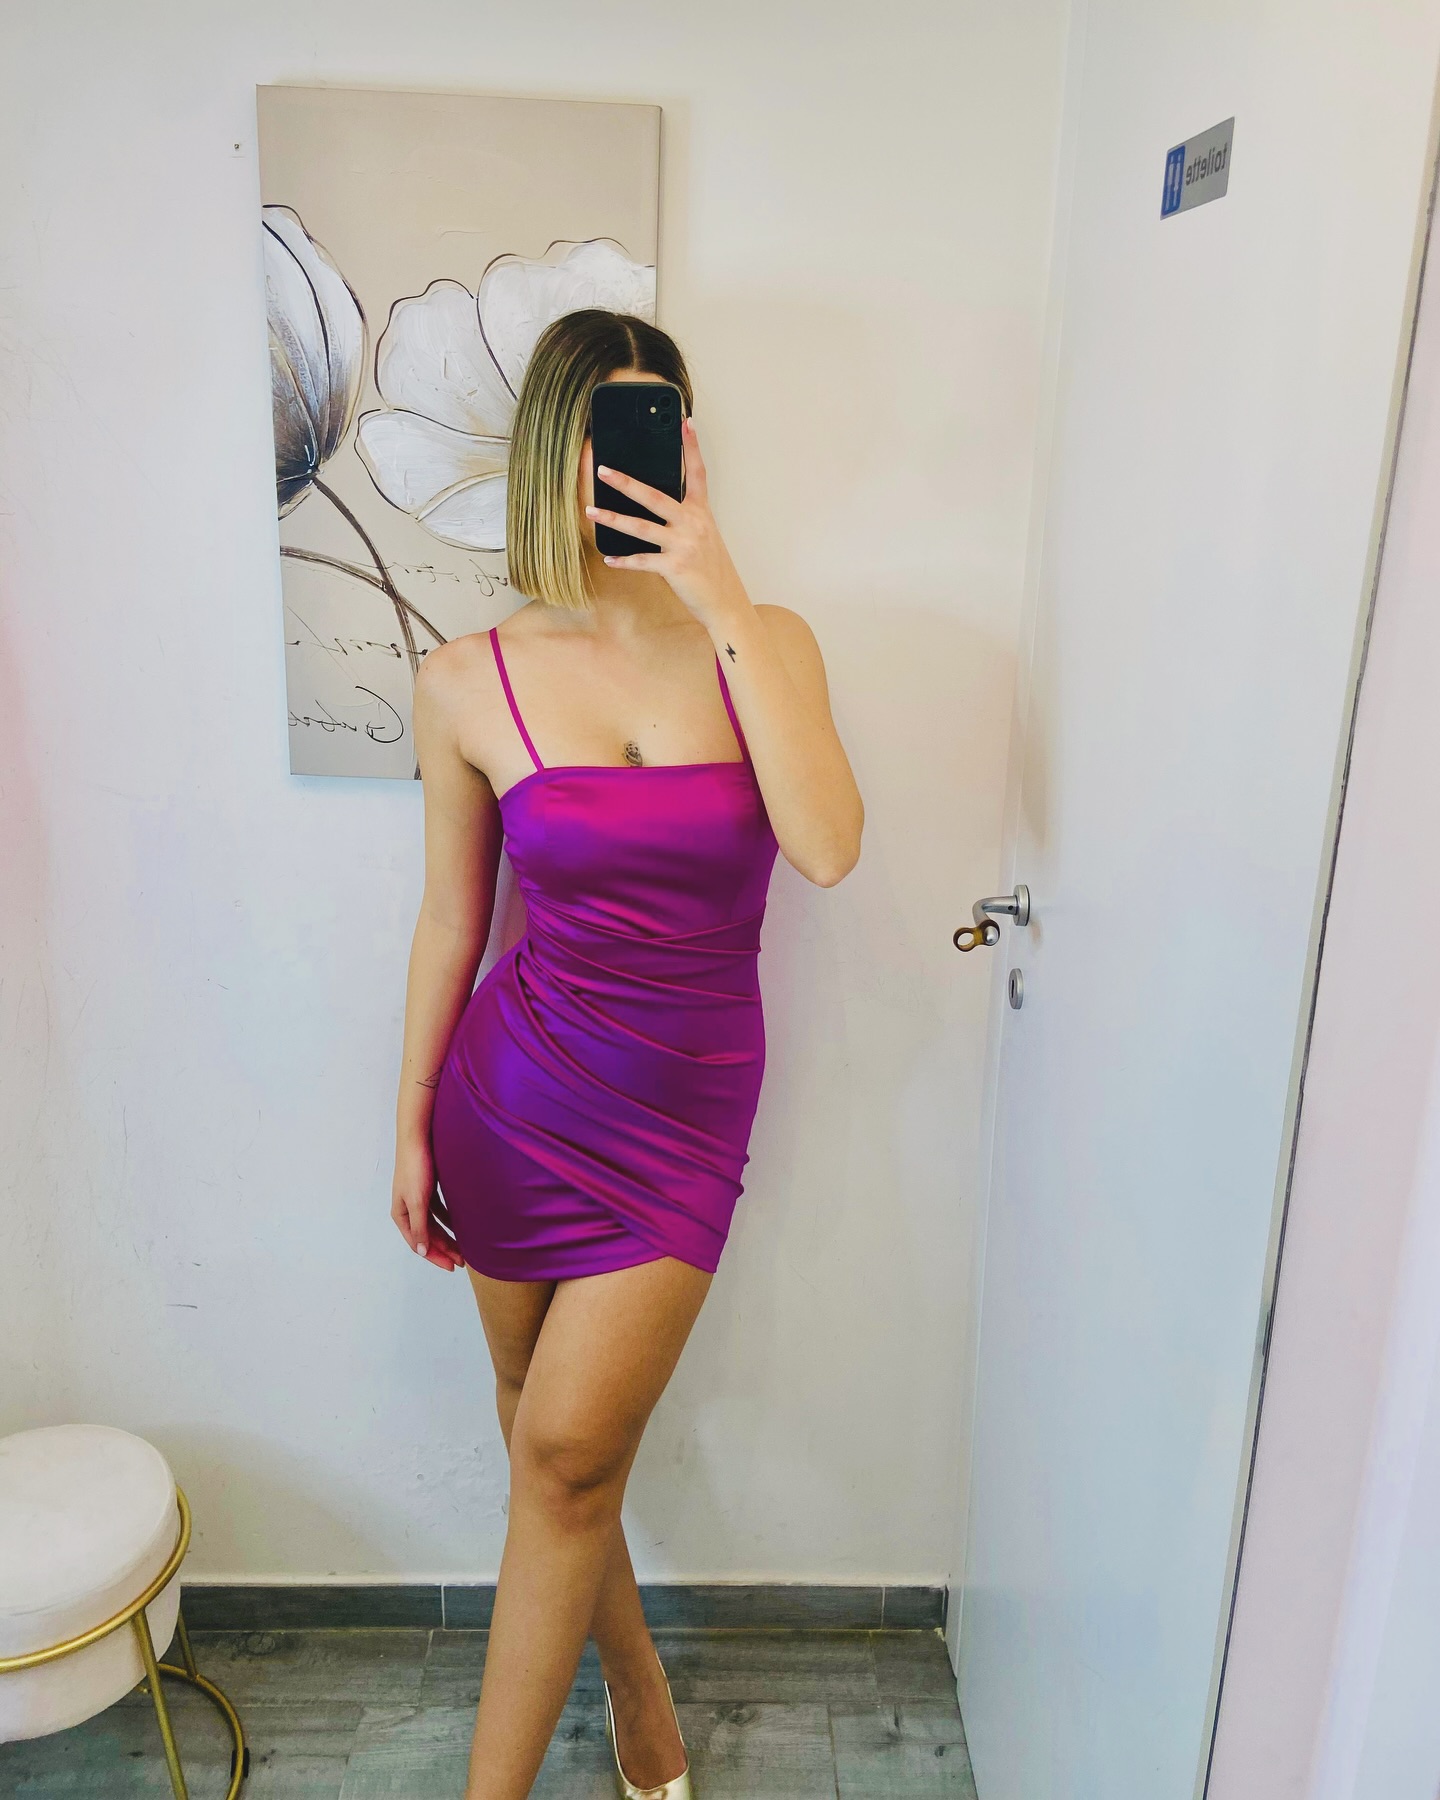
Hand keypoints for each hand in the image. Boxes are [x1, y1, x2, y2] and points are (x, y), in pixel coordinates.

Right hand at [391, 1137, 463, 1271]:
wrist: (419, 1137)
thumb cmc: (415, 1167)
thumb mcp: (417, 1201)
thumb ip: (419, 1226)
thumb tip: (422, 1251)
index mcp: (401, 1214)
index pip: (418, 1244)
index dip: (435, 1257)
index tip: (452, 1266)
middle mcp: (408, 1209)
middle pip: (427, 1236)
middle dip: (444, 1249)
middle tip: (463, 1261)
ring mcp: (418, 1199)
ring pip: (435, 1225)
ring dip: (448, 1237)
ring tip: (464, 1247)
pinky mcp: (428, 1188)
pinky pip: (440, 1211)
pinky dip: (450, 1220)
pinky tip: (461, 1225)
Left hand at [585, 417, 749, 626]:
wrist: (725, 603)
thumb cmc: (712, 570)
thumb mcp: (704, 537)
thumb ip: (683, 519)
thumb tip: (653, 505)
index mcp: (701, 513)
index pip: (697, 473)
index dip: (691, 447)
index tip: (685, 421)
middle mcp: (692, 524)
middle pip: (655, 496)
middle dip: (626, 482)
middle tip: (604, 469)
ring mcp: (683, 545)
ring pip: (641, 527)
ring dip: (613, 519)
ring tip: (591, 511)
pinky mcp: (675, 567)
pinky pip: (642, 561)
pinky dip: (623, 561)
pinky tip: (608, 558)